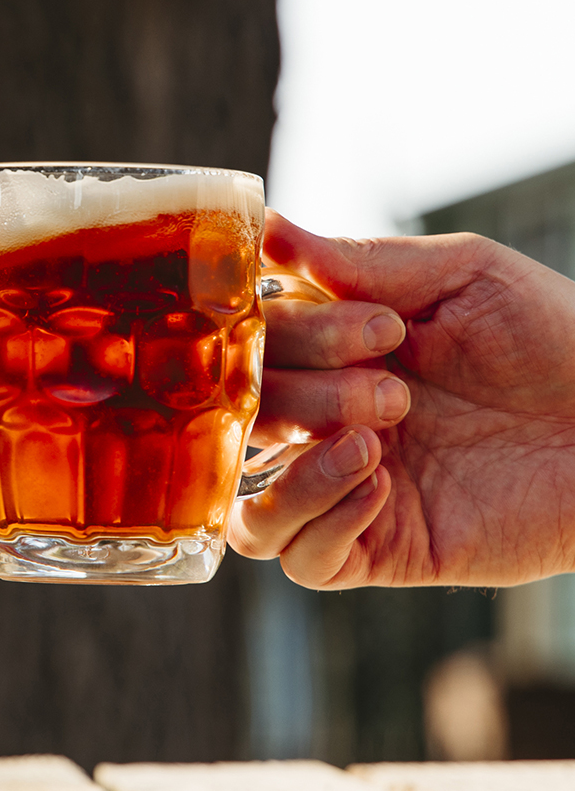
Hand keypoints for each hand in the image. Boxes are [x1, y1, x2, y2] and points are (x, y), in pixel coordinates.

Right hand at [230, 213, 574, 588]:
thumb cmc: (558, 337)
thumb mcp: (465, 276)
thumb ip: (363, 260)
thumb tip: (266, 231)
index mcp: (334, 351)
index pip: (255, 342)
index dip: (295, 333)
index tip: (381, 327)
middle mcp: (327, 421)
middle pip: (246, 418)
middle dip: (308, 395)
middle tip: (394, 391)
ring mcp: (347, 490)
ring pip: (248, 508)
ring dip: (294, 471)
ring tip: (372, 443)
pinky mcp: (381, 551)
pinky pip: (300, 560)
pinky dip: (319, 520)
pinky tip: (379, 484)